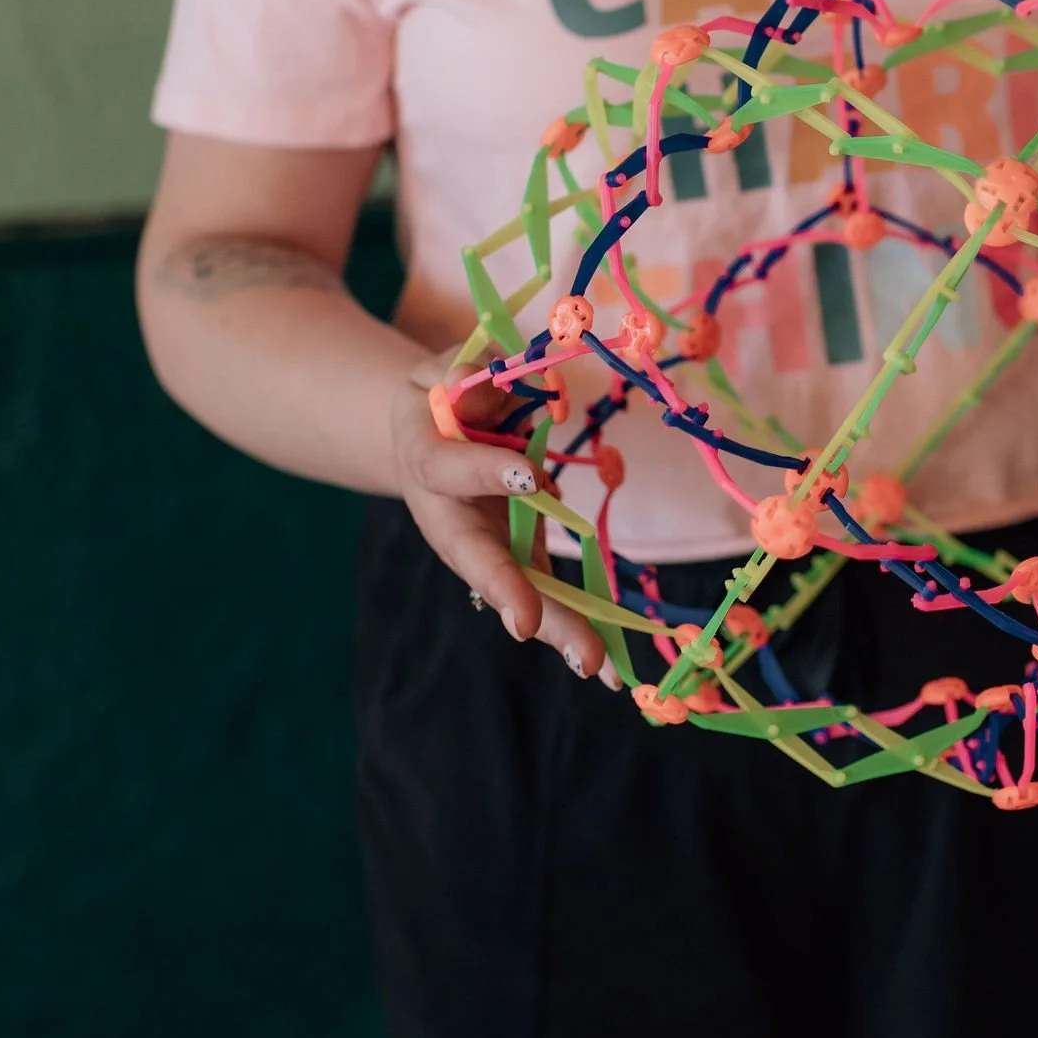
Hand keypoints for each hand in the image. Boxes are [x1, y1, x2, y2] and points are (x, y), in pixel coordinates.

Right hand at [389, 356, 616, 686]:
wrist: (426, 433)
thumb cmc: (439, 396)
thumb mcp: (444, 370)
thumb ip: (471, 373)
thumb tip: (510, 378)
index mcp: (426, 461)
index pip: (452, 469)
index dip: (486, 473)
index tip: (528, 479)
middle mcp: (450, 516)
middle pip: (479, 559)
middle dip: (509, 592)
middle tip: (531, 628)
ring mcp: (481, 544)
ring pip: (518, 589)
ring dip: (555, 628)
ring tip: (596, 666)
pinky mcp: (514, 555)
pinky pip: (546, 592)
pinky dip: (575, 628)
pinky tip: (611, 668)